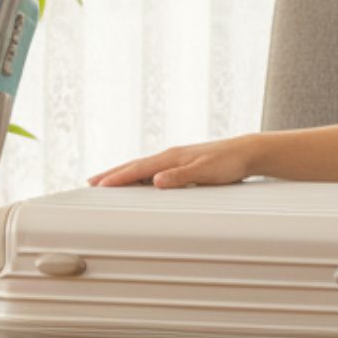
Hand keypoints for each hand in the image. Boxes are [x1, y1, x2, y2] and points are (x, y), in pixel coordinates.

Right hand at [88, 135, 254, 187]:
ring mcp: (174, 159)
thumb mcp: (205, 172)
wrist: (246, 152)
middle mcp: (169, 156)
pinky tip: (136, 181)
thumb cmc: (229, 163)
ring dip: (122, 174)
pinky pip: (151, 170)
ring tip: (105, 181)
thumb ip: (180, 177)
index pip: (137, 169)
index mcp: (171, 157)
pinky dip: (137, 175)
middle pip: (133, 166)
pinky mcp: (180, 164)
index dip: (117, 178)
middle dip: (111, 174)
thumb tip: (156, 181)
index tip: (99, 185)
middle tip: (90, 182)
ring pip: (141, 167)